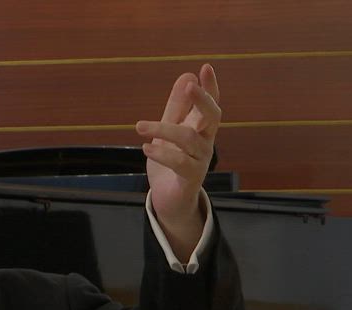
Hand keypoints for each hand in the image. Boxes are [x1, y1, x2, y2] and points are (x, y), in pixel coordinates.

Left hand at [136, 64, 220, 259]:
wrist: (168, 199)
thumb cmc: (170, 162)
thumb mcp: (168, 131)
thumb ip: (176, 107)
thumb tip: (186, 76)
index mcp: (201, 128)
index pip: (211, 104)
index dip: (211, 87)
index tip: (206, 67)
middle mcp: (205, 142)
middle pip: (212, 117)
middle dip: (202, 100)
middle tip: (189, 87)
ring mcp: (200, 161)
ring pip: (189, 139)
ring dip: (164, 129)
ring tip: (139, 126)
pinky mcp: (190, 178)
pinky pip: (180, 163)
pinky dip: (163, 154)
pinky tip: (146, 147)